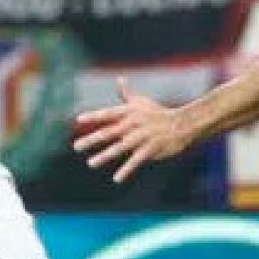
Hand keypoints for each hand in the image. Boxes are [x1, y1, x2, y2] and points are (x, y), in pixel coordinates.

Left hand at [73, 77, 194, 182]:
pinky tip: (116, 179)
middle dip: (92, 140)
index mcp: (129, 112)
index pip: (108, 114)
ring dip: (104, 156)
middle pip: (109, 132)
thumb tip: (119, 79)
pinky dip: (126, 170)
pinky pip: (136, 160)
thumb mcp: (141, 102)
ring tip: (91, 163)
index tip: (78, 120)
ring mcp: (142, 136)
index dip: (93, 116)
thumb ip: (126, 94)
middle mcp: (133, 123)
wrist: (182, 123)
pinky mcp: (151, 148)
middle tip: (76, 146)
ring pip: (120, 148)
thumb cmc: (158, 113)